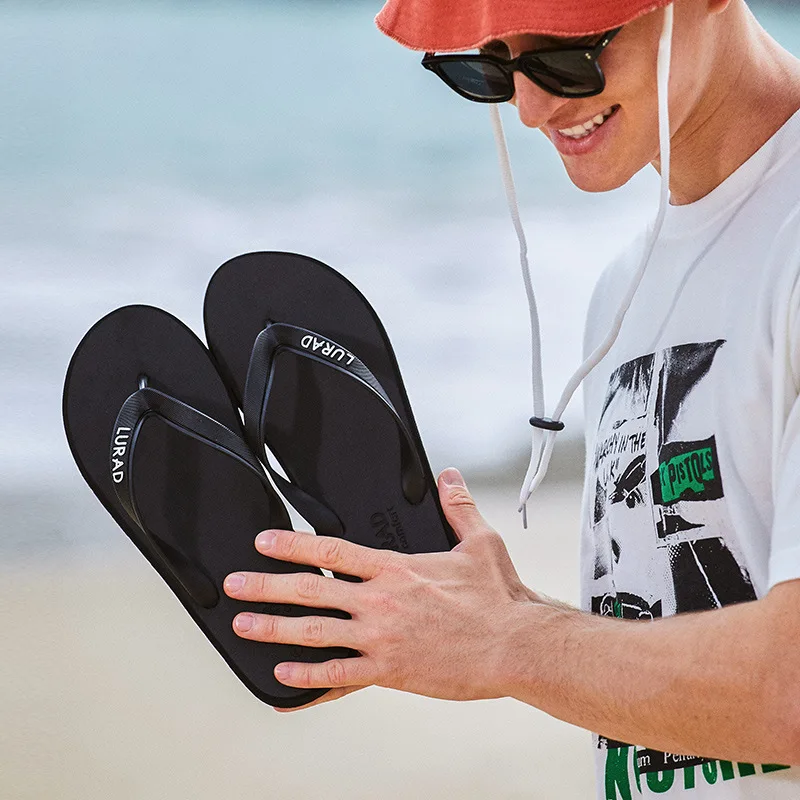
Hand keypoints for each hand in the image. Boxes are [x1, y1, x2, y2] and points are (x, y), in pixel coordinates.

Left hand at [224, 468, 535, 709]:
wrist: (514, 646)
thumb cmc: (499, 599)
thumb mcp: (480, 542)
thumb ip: (457, 507)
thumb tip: (448, 477)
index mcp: (395, 569)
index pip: (332, 549)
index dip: (292, 544)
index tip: (265, 541)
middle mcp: (380, 602)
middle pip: (311, 589)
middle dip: (266, 585)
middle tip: (236, 584)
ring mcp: (380, 638)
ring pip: (314, 632)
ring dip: (274, 628)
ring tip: (245, 624)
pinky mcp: (388, 671)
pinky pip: (338, 674)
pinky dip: (307, 676)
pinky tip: (283, 675)